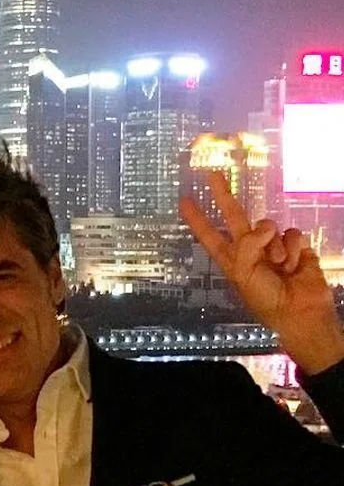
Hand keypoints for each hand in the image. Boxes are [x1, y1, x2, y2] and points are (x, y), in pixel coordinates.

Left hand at [179, 172, 343, 373]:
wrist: (300, 311)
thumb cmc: (266, 298)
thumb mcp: (244, 273)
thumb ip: (247, 245)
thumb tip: (264, 227)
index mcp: (232, 259)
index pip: (209, 234)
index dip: (197, 219)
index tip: (184, 201)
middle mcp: (250, 249)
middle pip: (234, 216)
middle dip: (223, 195)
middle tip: (212, 174)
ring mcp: (273, 246)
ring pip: (269, 226)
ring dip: (275, 245)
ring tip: (280, 266)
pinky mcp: (296, 246)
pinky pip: (292, 234)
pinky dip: (294, 247)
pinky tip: (295, 264)